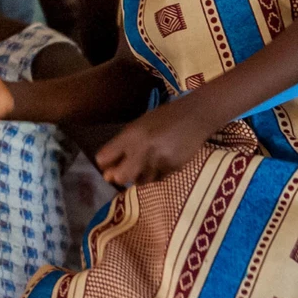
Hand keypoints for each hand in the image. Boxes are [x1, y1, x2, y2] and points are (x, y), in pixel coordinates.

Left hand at [95, 96, 213, 185]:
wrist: (195, 117)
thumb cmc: (164, 118)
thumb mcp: (139, 125)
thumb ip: (123, 145)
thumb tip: (108, 171)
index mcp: (130, 135)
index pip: (103, 159)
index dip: (105, 163)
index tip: (110, 163)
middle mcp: (142, 150)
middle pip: (120, 177)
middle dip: (120, 176)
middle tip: (127, 170)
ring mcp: (158, 161)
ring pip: (140, 181)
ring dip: (141, 175)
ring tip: (150, 161)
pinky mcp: (172, 168)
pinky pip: (158, 179)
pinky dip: (157, 173)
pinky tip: (164, 160)